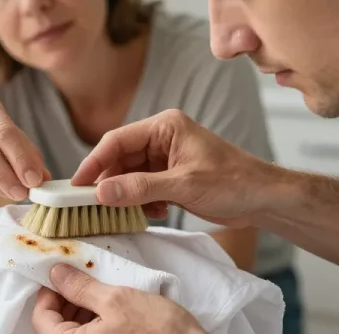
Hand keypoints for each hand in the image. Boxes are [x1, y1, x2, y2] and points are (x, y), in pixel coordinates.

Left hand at [32, 264, 204, 333]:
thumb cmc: (158, 331)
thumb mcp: (116, 300)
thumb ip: (81, 287)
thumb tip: (56, 274)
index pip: (41, 318)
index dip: (47, 292)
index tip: (60, 273)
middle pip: (57, 324)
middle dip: (66, 297)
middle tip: (81, 275)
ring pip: (75, 328)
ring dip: (81, 305)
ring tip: (99, 286)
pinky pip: (93, 333)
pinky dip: (95, 316)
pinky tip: (110, 301)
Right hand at [71, 109, 284, 226]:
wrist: (263, 199)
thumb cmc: (233, 182)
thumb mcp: (182, 185)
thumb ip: (140, 188)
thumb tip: (101, 193)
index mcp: (165, 126)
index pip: (117, 141)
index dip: (93, 162)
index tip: (76, 185)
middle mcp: (161, 138)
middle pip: (119, 159)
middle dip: (109, 183)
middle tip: (91, 205)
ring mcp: (165, 158)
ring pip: (129, 176)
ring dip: (126, 196)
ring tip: (127, 212)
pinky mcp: (169, 177)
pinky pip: (142, 188)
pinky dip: (141, 202)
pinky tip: (154, 213)